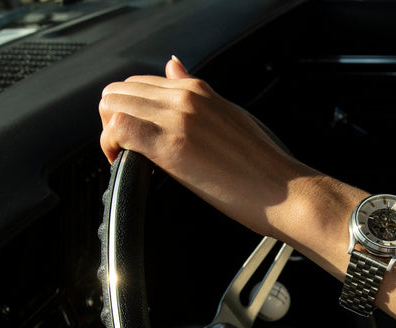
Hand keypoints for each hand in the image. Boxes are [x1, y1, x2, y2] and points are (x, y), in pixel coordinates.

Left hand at [98, 57, 350, 242]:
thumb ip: (198, 93)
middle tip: (125, 149)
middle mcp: (185, 98)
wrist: (287, 192)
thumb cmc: (267, 167)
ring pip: (113, 105)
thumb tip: (176, 67)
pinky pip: (119, 130)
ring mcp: (177, 119)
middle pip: (120, 91)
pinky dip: (111, 146)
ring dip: (109, 131)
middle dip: (113, 119)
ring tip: (125, 157)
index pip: (141, 83)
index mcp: (199, 90)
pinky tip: (124, 163)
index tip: (136, 136)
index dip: (130, 110)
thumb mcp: (232, 116)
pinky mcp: (171, 147)